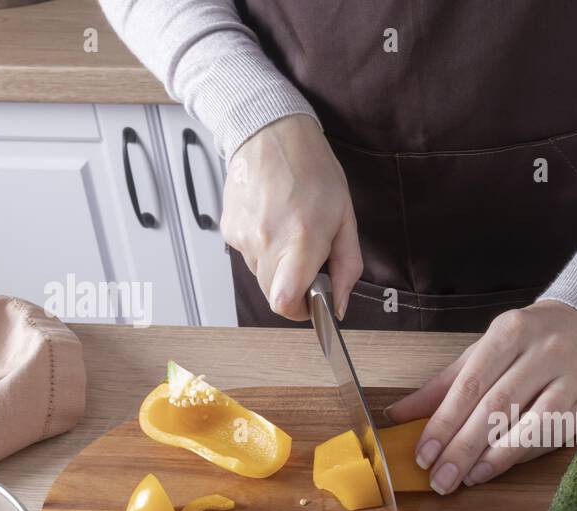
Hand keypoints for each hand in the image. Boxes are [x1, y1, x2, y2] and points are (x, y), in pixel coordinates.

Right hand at [221, 114, 361, 320]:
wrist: (271, 133)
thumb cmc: (312, 170)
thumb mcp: (346, 218)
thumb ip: (347, 267)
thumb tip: (341, 304)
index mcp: (301, 241)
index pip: (285, 302)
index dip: (299, 311)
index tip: (311, 300)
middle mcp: (267, 241)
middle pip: (273, 295)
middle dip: (292, 287)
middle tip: (307, 257)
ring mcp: (243, 236)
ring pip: (260, 275)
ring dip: (277, 265)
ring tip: (289, 229)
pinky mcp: (229, 230)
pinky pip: (247, 255)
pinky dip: (262, 248)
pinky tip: (272, 220)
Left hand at [386, 300, 576, 493]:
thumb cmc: (527, 341)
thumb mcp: (484, 350)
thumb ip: (444, 384)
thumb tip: (398, 415)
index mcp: (510, 332)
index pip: (471, 384)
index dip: (445, 423)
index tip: (423, 455)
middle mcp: (545, 351)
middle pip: (497, 407)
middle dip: (464, 448)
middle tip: (440, 479)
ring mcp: (572, 377)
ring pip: (532, 425)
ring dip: (496, 458)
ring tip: (468, 478)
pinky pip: (553, 436)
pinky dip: (523, 456)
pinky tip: (498, 468)